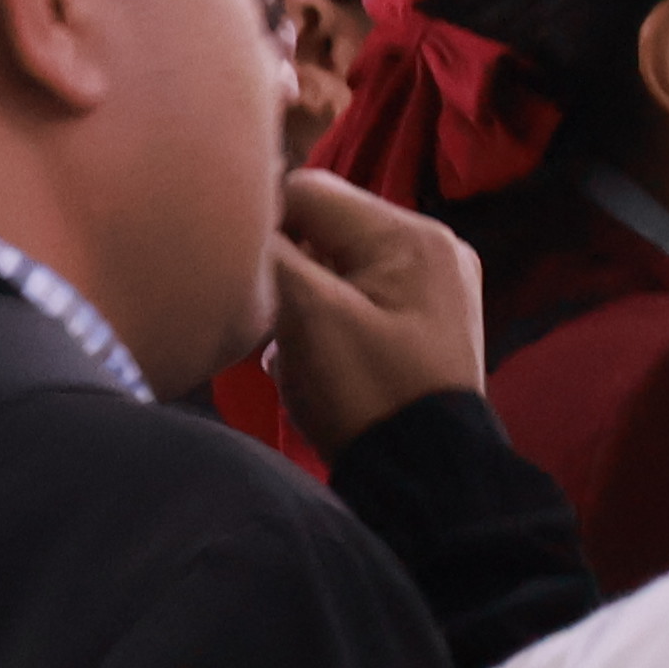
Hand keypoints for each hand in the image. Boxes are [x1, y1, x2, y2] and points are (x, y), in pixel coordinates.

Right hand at [267, 171, 487, 450]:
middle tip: (268, 318)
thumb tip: (233, 216)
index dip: (260, 223)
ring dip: (301, 294)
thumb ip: (268, 252)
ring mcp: (435, 284)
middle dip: (285, 265)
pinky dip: (327, 315)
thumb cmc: (366, 392)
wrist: (425, 477)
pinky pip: (360, 293)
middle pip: (325, 226)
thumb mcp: (307, 316)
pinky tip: (315, 356)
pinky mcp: (427, 319)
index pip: (308, 190)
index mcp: (411, 235)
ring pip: (337, 262)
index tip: (240, 273)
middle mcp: (433, 245)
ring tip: (291, 345)